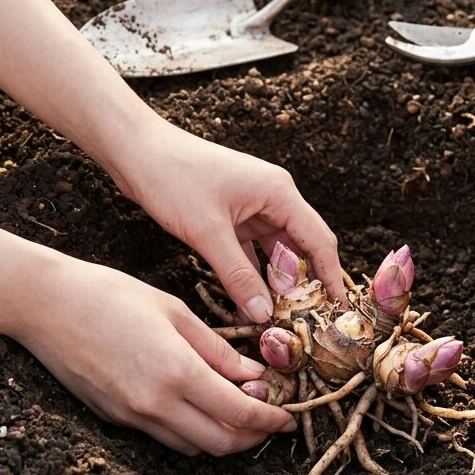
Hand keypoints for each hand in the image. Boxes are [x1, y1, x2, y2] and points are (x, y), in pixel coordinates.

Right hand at [16, 257, 297, 454]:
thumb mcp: (173, 311)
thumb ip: (216, 348)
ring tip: (240, 411)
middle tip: (272, 418)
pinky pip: (165, 438)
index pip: (239, 413)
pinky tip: (201, 407)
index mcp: (176, 372)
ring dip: (224, 437)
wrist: (45, 306)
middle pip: (221, 443)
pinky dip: (192, 432)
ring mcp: (133, 416)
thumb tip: (254, 373)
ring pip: (193, 447)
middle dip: (254, 436)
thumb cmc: (111, 295)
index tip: (290, 415)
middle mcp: (155, 404)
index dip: (271, 419)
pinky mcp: (115, 419)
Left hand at [113, 115, 345, 323]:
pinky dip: (252, 274)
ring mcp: (251, 207)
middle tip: (307, 322)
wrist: (136, 152)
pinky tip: (251, 301)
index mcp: (279, 192)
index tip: (338, 308)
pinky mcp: (230, 216)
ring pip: (274, 252)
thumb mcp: (208, 233)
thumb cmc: (174, 179)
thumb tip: (263, 314)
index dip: (330, 275)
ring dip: (276, 282)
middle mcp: (272, 198)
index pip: (318, 239)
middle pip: (300, 246)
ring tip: (280, 318)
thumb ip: (238, 275)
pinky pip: (251, 251)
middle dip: (305, 283)